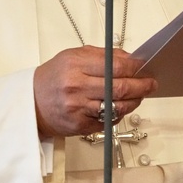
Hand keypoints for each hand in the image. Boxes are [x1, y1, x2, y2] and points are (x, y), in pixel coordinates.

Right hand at [33, 46, 157, 136]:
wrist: (31, 102)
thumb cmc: (54, 76)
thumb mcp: (74, 56)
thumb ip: (103, 56)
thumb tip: (131, 58)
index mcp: (76, 65)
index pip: (116, 66)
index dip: (136, 67)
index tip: (145, 66)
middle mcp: (77, 87)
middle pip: (120, 88)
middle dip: (141, 86)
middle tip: (151, 84)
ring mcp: (78, 109)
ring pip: (117, 107)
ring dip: (134, 101)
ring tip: (139, 95)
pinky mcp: (80, 127)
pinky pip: (108, 121)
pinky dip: (118, 114)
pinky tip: (120, 107)